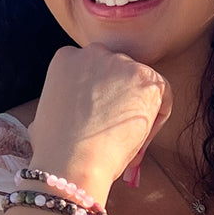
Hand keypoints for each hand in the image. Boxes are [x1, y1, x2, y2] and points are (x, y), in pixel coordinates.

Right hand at [28, 45, 171, 199]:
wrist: (72, 162)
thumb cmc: (57, 150)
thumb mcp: (50, 114)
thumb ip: (70, 102)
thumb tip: (84, 115)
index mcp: (67, 58)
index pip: (94, 70)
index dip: (100, 96)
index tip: (101, 119)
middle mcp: (93, 52)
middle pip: (118, 72)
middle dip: (120, 97)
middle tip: (118, 130)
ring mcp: (119, 62)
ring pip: (140, 83)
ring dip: (138, 107)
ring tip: (126, 138)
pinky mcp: (143, 77)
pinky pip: (162, 94)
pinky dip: (158, 117)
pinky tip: (139, 135)